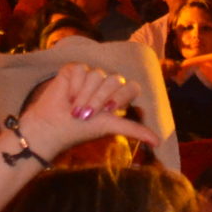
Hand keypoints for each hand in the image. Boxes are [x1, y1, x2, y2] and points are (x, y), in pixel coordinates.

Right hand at [17, 63, 160, 160]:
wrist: (53, 126)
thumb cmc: (81, 129)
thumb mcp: (110, 127)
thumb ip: (134, 129)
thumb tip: (158, 142)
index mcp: (118, 96)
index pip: (131, 87)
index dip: (119, 98)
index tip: (107, 111)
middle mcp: (106, 84)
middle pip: (114, 80)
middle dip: (98, 99)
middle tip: (86, 114)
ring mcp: (90, 75)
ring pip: (97, 75)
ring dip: (84, 95)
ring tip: (75, 108)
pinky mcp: (74, 69)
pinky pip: (81, 69)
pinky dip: (74, 85)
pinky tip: (67, 95)